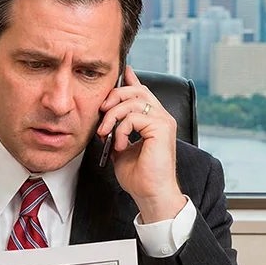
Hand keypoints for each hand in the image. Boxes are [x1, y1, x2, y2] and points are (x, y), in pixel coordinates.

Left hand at [96, 65, 186, 222]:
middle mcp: (162, 117)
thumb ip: (117, 131)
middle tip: (101, 113)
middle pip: (137, 90)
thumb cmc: (138, 176)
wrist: (150, 193)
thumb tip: (106, 120)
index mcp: (153, 120)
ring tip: (106, 135)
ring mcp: (164, 121)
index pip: (142, 91)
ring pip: (133, 101)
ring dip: (112, 116)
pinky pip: (134, 117)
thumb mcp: (121, 148)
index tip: (122, 71)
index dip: (131, 80)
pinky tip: (119, 145)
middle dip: (114, 97)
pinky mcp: (162, 128)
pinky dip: (121, 130)